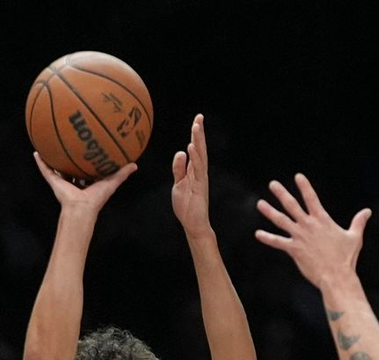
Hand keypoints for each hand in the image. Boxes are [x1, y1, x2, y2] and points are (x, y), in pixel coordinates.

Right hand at [32, 151, 135, 213]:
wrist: (81, 208)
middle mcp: (74, 181)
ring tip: (50, 144)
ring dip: (54, 158)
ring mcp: (63, 182)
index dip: (88, 160)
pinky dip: (41, 162)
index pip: (88, 169)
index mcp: (87, 182)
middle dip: (71, 157)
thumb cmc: (96, 198)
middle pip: (72, 167)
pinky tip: (36, 152)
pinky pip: (45, 170)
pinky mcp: (54, 182)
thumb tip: (135, 164)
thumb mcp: (111, 182)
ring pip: (58, 168)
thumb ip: (122, 174)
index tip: (89, 148)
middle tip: (71, 142)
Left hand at [171, 114, 210, 237]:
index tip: (197, 120)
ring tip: (196, 126)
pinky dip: (195, 158)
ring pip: (200, 156)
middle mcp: (199, 172)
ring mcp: (200, 179)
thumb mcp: (178, 183)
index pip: (195, 149)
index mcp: (194, 171)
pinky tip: (192, 147)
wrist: (193, 224)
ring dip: (198, 141)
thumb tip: (181, 152)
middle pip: (200, 149)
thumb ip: (179, 168)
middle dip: (199, 133)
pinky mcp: (199, 187)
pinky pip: (198, 170)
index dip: (196, 135)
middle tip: (199, 117)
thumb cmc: (186, 205)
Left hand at [255, 174, 370, 290]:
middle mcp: (309, 225)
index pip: (311, 198)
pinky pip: (278, 242)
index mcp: (322, 220)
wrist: (336, 276)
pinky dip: (268, 238)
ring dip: (269, 211)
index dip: (304, 186)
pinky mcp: (294, 249)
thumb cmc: (346, 258)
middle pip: (292, 205)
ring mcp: (300, 236)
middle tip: (273, 184)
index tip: (298, 176)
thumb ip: (358, 222)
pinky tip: (258, 234)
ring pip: (281, 220)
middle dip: (281, 193)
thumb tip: (367, 211)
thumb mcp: (354, 237)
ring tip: (260, 203)